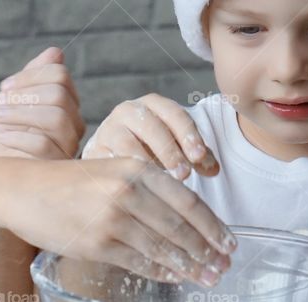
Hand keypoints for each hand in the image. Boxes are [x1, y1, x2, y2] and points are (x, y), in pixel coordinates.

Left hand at [0, 47, 84, 159]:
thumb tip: (56, 53)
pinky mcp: (58, 168)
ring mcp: (69, 147)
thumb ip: (33, 77)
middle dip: (24, 95)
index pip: (60, 76)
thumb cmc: (0, 140)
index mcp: (65, 105)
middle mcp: (73, 125)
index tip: (4, 88)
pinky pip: (44, 144)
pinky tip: (3, 136)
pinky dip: (18, 136)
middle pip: (59, 94)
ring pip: (56, 117)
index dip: (29, 76)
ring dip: (20, 114)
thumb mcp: (11, 102)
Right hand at [0, 158, 236, 285]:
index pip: (187, 201)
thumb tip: (186, 223)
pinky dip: (161, 272)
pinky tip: (176, 278)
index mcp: (138, 170)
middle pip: (180, 227)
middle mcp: (128, 192)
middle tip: (225, 267)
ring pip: (163, 247)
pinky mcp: (98, 244)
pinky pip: (139, 262)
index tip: (230, 243)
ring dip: (190, 266)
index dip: (213, 226)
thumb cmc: (71, 184)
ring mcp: (113, 219)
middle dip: (207, 251)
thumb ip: (148, 191)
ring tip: (208, 278)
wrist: (23, 190)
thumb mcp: (114, 172)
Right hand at [83, 93, 218, 180]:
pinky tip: (140, 190)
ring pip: (128, 142)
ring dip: (148, 163)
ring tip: (162, 183)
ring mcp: (108, 129)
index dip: (188, 135)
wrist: (107, 157)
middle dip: (170, 150)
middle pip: (152, 126)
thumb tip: (214, 169)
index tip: (199, 158)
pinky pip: (109, 162)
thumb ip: (195, 156)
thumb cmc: (148, 151)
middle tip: (184, 174)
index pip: (174, 113)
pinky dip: (125, 175)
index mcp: (153, 105)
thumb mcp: (174, 148)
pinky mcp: (93, 150)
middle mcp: (128, 111)